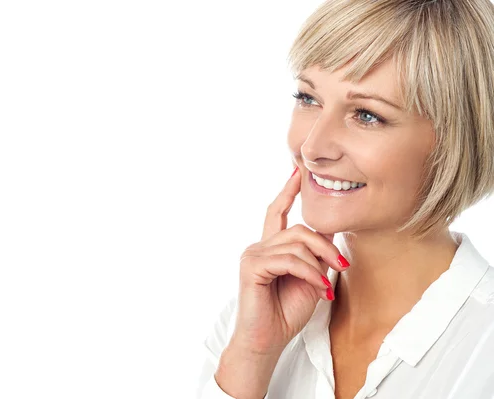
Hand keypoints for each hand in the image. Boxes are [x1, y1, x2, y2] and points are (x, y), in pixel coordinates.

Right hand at [230, 167, 349, 355]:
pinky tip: (318, 287)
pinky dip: (308, 273)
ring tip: (325, 285)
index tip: (297, 171)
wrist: (267, 341)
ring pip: (296, 244)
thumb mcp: (310, 279)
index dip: (288, 191)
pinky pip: (288, 260)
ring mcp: (253, 254)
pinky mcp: (251, 266)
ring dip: (318, 264)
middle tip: (341, 267)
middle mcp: (258, 246)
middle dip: (325, 245)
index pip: (278, 212)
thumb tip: (328, 234)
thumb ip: (314, 256)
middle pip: (298, 229)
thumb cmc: (286, 313)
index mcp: (270, 247)